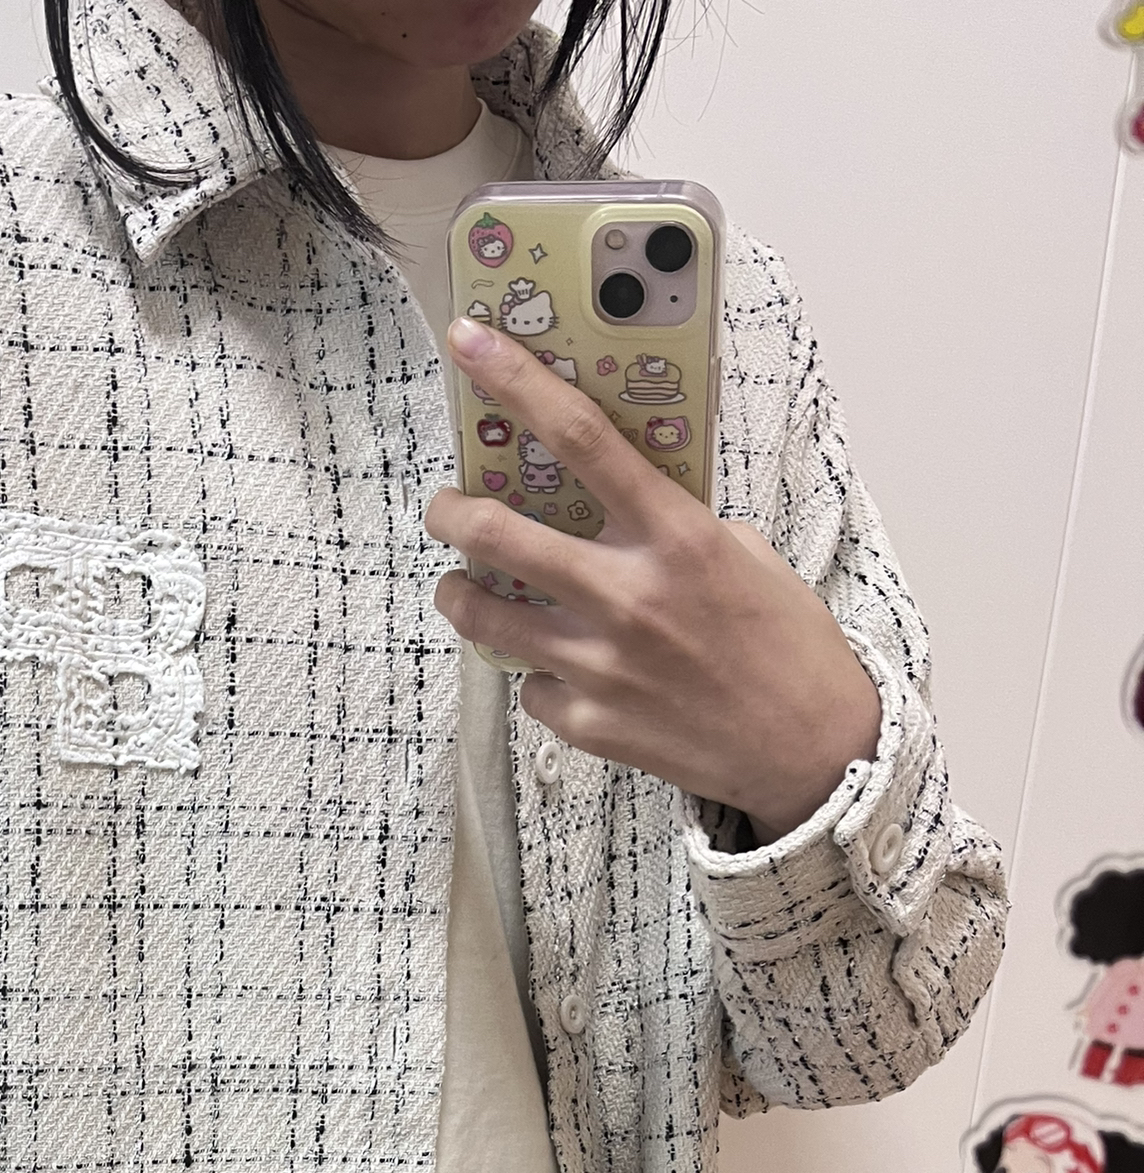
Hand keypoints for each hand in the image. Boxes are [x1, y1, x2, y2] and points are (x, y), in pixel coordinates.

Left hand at [426, 317, 882, 844]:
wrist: (809, 748)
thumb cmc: (784, 644)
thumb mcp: (745, 555)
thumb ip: (675, 523)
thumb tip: (615, 497)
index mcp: (676, 536)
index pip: (581, 438)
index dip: (516, 382)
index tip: (470, 342)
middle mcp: (629, 596)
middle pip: (499, 535)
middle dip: (452, 513)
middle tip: (446, 508)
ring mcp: (601, 666)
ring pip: (485, 618)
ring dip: (462, 594)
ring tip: (466, 586)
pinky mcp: (588, 724)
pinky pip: (531, 686)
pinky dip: (538, 674)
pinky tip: (562, 671)